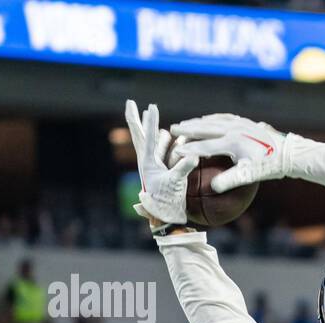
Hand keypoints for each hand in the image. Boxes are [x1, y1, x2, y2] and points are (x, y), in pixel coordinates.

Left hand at [124, 99, 196, 225]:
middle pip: (140, 135)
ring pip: (151, 142)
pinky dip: (166, 144)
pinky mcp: (162, 172)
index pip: (146, 136)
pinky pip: (163, 153)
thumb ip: (183, 168)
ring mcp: (154, 166)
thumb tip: (194, 155)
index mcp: (147, 162)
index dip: (149, 121)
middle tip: (130, 102)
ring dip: (153, 130)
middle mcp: (147, 161)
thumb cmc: (167, 202)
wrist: (165, 218)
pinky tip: (170, 138)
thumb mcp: (175, 183)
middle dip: (136, 119)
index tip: (151, 105)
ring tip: (149, 117)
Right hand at [168, 113, 290, 193]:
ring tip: (185, 124)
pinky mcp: (246, 122)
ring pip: (213, 120)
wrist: (288, 152)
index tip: (175, 152)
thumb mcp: (249, 175)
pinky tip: (208, 120)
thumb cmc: (269, 166)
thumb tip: (213, 188)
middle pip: (205, 128)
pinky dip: (213, 119)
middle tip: (172, 129)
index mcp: (232, 142)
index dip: (189, 150)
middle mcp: (234, 129)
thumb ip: (230, 180)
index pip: (205, 147)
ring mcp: (240, 123)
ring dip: (198, 122)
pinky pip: (224, 117)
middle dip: (188, 129)